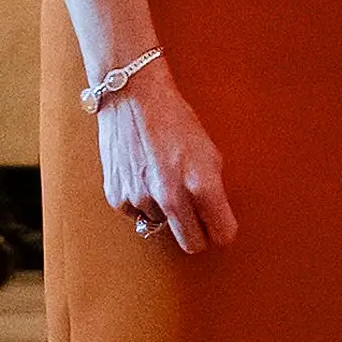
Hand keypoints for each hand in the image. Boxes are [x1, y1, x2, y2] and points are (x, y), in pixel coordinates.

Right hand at [97, 61, 237, 254]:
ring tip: (161, 178)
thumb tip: (215, 219)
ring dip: (164, 211)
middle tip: (196, 219)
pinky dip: (141, 202)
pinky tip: (142, 176)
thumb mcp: (209, 153)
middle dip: (197, 235)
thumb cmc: (175, 121)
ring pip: (161, 225)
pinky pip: (136, 214)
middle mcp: (171, 196)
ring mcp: (142, 198)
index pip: (223, 234)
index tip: (220, 226)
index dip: (223, 231)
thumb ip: (213, 189)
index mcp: (202, 184)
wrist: (133, 98)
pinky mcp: (117, 197)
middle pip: (192, 244)